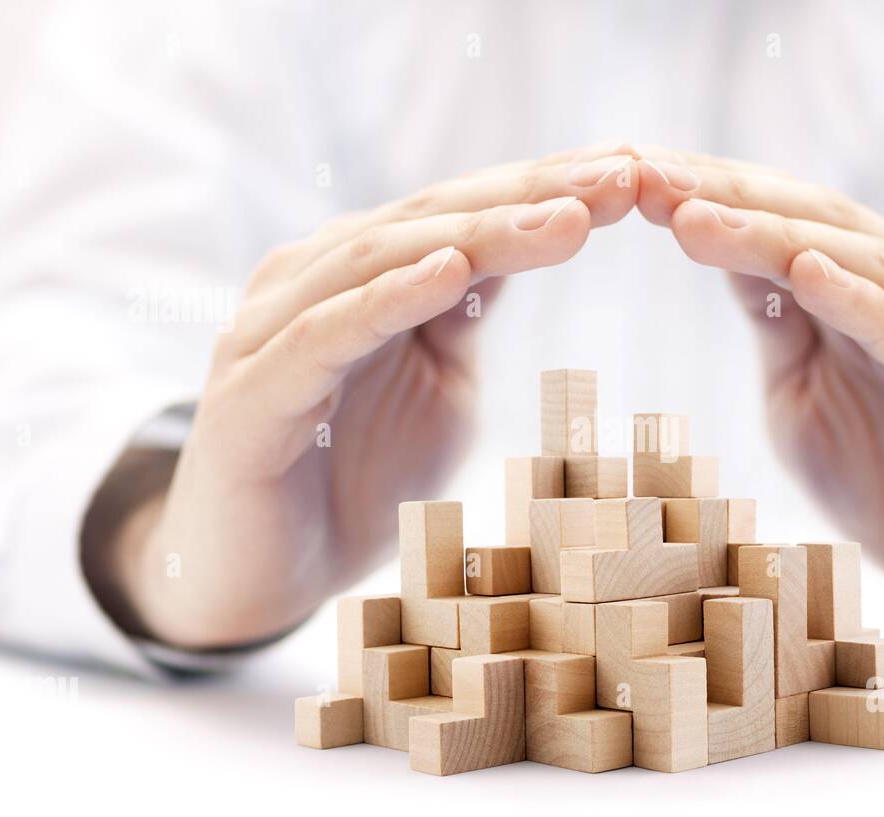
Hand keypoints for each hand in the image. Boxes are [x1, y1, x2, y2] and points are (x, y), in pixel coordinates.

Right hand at [87, 144, 639, 646]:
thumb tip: (534, 238)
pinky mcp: (249, 395)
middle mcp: (311, 282)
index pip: (462, 215)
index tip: (633, 172)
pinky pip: (325, 335)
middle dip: (530, 197)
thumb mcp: (439, 384)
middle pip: (431, 220)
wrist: (262, 577)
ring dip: (479, 234)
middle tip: (621, 178)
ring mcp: (271, 332)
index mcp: (360, 275)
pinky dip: (388, 299)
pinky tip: (452, 271)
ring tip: (565, 217)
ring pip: (381, 260)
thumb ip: (468, 315)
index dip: (546, 190)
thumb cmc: (357, 477)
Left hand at [637, 148, 883, 647]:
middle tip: (647, 176)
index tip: (633, 171)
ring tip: (696, 216)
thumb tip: (712, 239)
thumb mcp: (804, 393)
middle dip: (731, 198)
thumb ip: (775, 321)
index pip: (797, 218)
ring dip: (777, 238)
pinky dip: (865, 305)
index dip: (717, 191)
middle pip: (827, 224)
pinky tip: (808, 274)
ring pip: (871, 269)